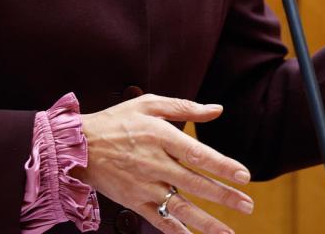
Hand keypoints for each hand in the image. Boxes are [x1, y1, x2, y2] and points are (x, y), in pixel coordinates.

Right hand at [72, 94, 253, 233]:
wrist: (78, 147)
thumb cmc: (115, 121)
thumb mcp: (148, 104)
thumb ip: (184, 107)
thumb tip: (216, 110)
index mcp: (160, 136)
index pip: (198, 154)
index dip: (222, 165)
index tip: (243, 175)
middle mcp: (154, 163)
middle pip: (195, 183)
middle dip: (224, 197)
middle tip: (247, 205)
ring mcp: (143, 186)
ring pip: (180, 207)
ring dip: (207, 222)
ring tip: (228, 231)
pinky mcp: (133, 201)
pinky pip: (159, 220)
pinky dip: (177, 232)